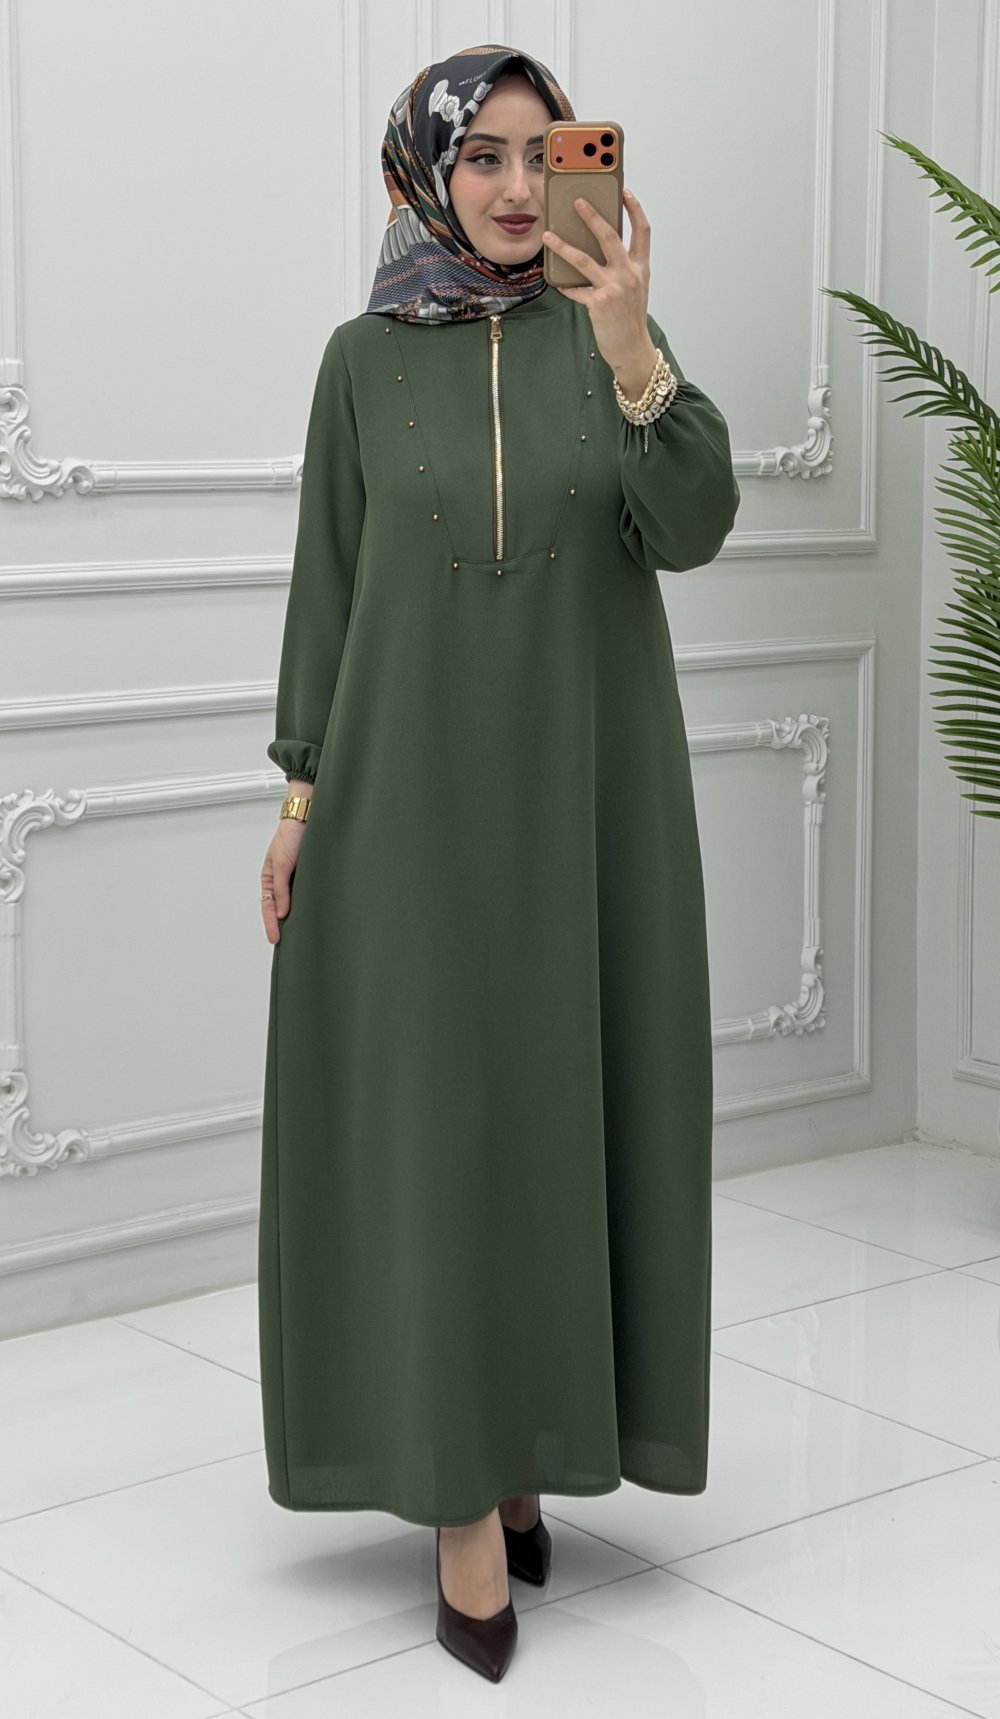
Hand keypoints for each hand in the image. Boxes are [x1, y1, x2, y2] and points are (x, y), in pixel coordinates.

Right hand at [260, 818, 305, 944]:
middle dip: (282, 925)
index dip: (271, 924)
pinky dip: (308, 905)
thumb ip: (281, 889)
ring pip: (295, 903)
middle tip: (287, 943)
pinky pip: (308, 894)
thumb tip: (282, 913)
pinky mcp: (310, 876)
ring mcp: (296, 879)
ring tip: (300, 935)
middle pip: (280, 908)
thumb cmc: (289, 837)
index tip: (275, 939)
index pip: (268, 907)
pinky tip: (313, 915)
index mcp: (269, 879)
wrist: (307, 819)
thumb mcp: (281, 864)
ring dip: (296, 916)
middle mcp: (282, 881)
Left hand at [541, 187, 654, 385]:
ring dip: (563, 246)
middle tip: (577, 201)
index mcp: (640, 267)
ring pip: (583, 260)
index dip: (635, 208)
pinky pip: (575, 289)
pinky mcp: (598, 303)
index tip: (625, 191)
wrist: (632, 349)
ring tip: (548, 235)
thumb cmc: (630, 319)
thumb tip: (599, 248)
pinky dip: (564, 285)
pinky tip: (555, 281)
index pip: (642, 230)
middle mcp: (629, 274)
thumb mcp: (634, 288)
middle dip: (592, 215)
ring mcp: (613, 288)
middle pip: (610, 236)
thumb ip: (623, 267)